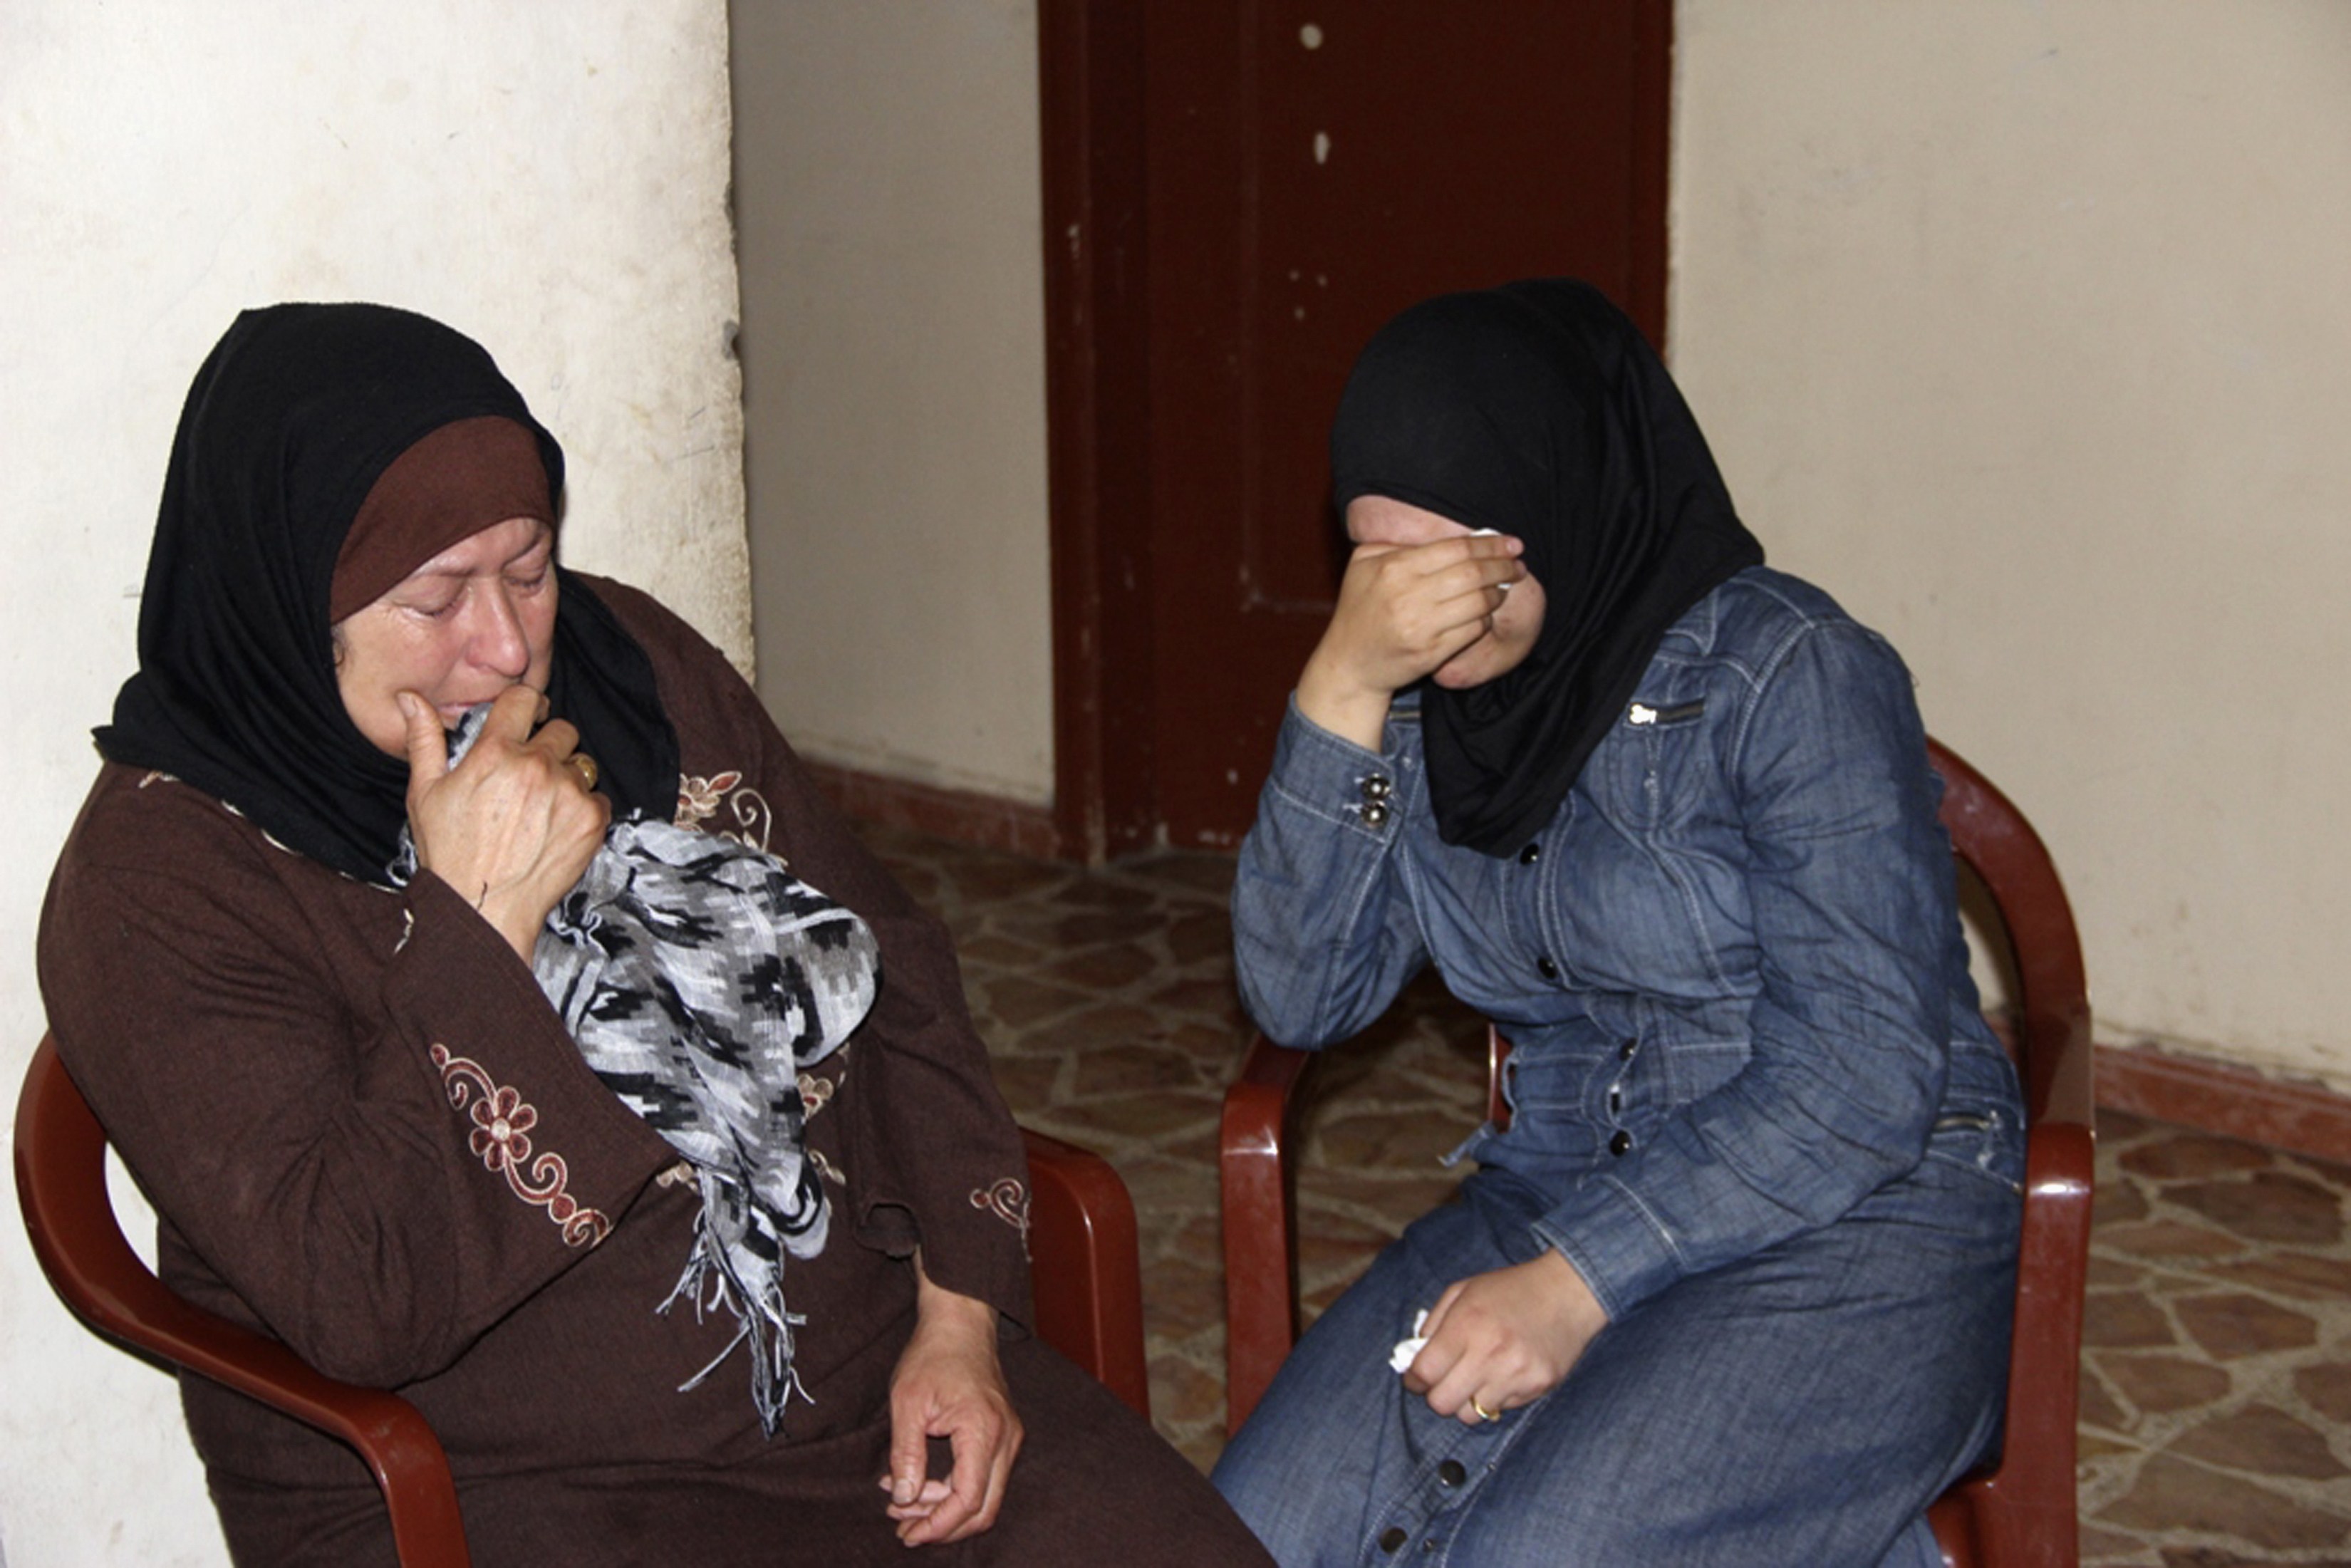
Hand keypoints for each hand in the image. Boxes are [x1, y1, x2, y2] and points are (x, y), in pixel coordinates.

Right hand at [399, 685, 607, 961]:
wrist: (484, 908)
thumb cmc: (450, 854)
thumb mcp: (425, 793)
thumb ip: (424, 739)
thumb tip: (410, 698)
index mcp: (496, 753)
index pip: (524, 699)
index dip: (526, 706)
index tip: (526, 719)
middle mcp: (536, 766)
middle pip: (562, 729)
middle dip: (548, 744)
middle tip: (531, 773)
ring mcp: (568, 793)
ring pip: (582, 763)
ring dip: (567, 777)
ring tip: (542, 804)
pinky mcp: (591, 820)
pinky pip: (598, 797)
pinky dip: (583, 808)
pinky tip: (556, 826)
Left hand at [881, 1259, 1021, 1545]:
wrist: (960, 1323)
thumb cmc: (932, 1356)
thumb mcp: (907, 1403)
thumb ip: (906, 1455)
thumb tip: (903, 1499)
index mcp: (983, 1430)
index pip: (968, 1500)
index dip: (937, 1525)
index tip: (907, 1532)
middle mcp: (1006, 1439)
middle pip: (984, 1509)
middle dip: (943, 1526)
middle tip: (904, 1529)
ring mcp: (1009, 1438)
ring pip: (985, 1497)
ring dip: (945, 1509)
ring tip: (901, 1501)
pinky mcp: (1003, 1436)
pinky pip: (984, 1478)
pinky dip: (954, 1489)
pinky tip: (920, 1483)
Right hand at [1295, 534, 1524, 747]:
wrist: (1348, 665)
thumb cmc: (1358, 610)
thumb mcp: (1362, 565)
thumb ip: (1394, 543)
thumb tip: (1437, 533)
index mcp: (1394, 568)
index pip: (1456, 549)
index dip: (1490, 545)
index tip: (1512, 544)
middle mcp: (1408, 596)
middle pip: (1473, 573)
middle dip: (1503, 567)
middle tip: (1518, 565)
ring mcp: (1421, 627)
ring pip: (1478, 603)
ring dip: (1498, 594)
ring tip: (1503, 588)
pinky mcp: (1431, 653)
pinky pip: (1473, 631)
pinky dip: (1485, 620)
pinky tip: (1485, 614)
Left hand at [1402, 1250, 1608, 1424]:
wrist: (1568, 1292)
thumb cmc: (1511, 1289)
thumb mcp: (1462, 1290)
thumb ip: (1433, 1323)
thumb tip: (1414, 1358)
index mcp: (1466, 1325)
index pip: (1424, 1372)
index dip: (1414, 1379)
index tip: (1417, 1378)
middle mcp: (1490, 1353)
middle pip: (1442, 1403)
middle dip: (1437, 1395)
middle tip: (1445, 1381)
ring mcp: (1516, 1374)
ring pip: (1471, 1415)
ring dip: (1466, 1401)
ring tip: (1476, 1378)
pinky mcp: (1538, 1387)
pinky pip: (1502, 1410)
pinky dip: (1496, 1397)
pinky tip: (1505, 1373)